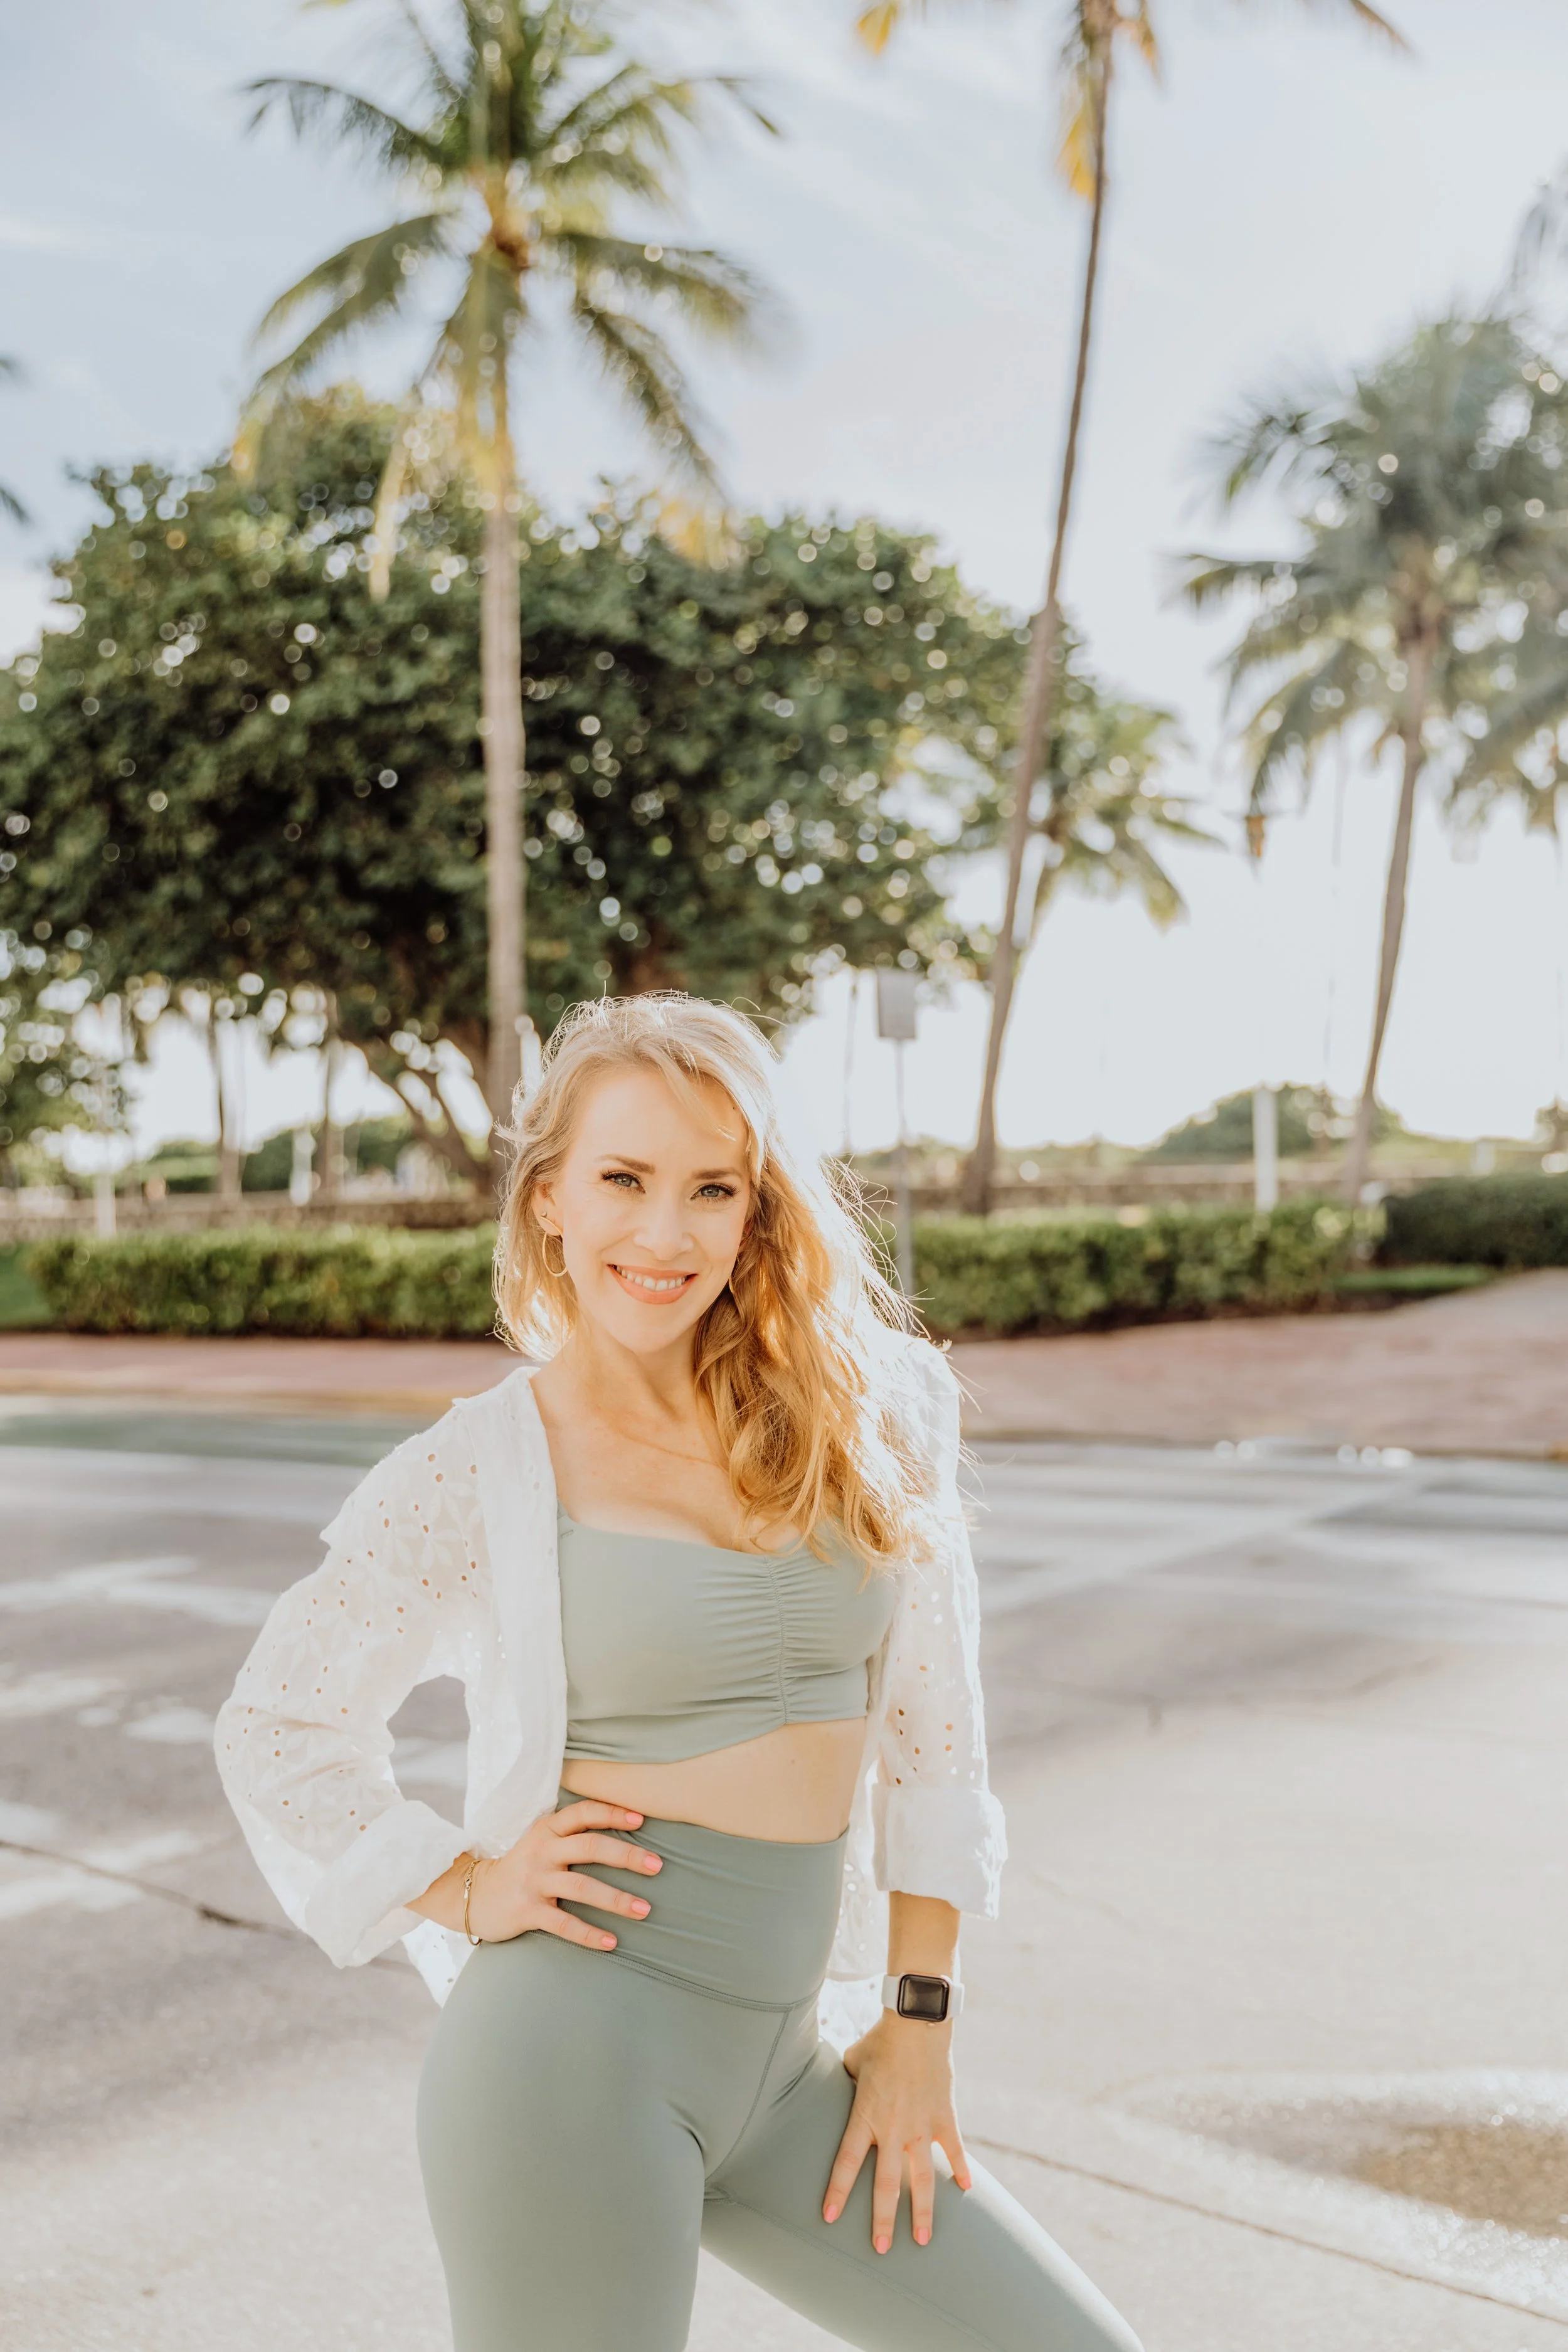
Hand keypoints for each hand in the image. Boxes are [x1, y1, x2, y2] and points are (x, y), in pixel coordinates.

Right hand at [466, 1799, 660, 1949]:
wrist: (472, 1895)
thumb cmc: (521, 1868)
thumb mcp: (541, 1842)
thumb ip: (571, 1835)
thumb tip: (622, 1832)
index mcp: (547, 1830)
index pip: (583, 1813)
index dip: (612, 1812)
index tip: (642, 1819)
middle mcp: (542, 1851)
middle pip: (590, 1846)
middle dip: (627, 1855)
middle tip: (657, 1865)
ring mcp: (533, 1881)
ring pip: (582, 1886)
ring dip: (616, 1899)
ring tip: (645, 1910)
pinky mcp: (527, 1911)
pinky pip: (563, 1923)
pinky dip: (589, 1933)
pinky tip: (611, 1942)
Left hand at [822, 2014, 972, 2251]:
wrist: (916, 2023)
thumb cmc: (879, 2041)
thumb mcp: (851, 2062)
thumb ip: (843, 2083)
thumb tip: (832, 2090)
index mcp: (865, 2116)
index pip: (846, 2162)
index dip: (838, 2192)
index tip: (829, 2218)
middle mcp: (892, 2129)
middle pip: (886, 2184)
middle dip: (883, 2220)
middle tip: (881, 2249)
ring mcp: (921, 2126)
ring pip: (922, 2179)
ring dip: (923, 2211)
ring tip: (923, 2240)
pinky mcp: (944, 2117)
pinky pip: (955, 2150)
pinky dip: (961, 2170)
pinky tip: (967, 2191)